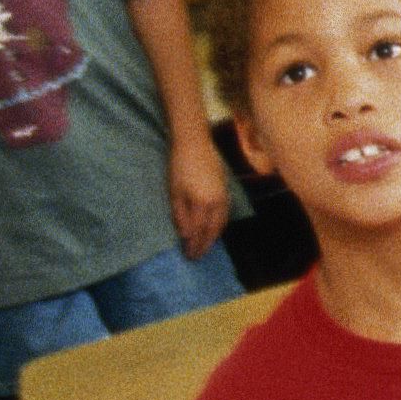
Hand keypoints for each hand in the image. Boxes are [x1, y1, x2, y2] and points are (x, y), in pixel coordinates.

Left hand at [166, 130, 233, 258]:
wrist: (195, 143)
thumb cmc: (179, 166)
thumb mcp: (175, 192)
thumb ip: (180, 216)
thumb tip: (185, 236)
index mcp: (203, 204)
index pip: (199, 232)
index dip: (194, 246)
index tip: (189, 256)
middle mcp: (218, 203)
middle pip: (213, 231)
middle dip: (205, 245)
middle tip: (197, 256)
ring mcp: (224, 196)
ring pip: (222, 223)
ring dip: (214, 237)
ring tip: (205, 245)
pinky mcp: (226, 190)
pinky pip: (225, 214)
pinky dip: (220, 225)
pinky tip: (213, 227)